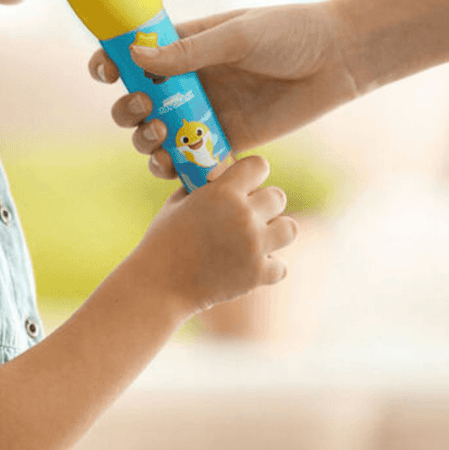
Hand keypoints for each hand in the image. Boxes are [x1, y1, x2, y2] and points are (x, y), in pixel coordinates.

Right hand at [90, 0, 359, 178]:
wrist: (338, 60)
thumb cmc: (289, 33)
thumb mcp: (238, 35)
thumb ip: (190, 51)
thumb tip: (136, 58)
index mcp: (184, 46)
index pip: (132, 55)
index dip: (110, 64)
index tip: (106, 72)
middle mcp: (187, 81)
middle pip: (136, 102)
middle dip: (127, 111)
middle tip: (146, 109)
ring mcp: (205, 112)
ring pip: (156, 135)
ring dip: (145, 141)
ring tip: (162, 138)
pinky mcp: (227, 141)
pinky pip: (190, 160)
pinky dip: (176, 167)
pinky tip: (176, 166)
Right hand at [135, 154, 296, 314]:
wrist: (158, 283)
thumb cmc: (163, 239)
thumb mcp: (178, 202)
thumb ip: (205, 187)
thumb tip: (222, 176)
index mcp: (222, 192)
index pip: (259, 166)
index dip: (253, 173)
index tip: (246, 183)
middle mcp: (243, 215)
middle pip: (278, 196)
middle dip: (265, 204)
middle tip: (248, 216)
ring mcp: (253, 246)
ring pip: (289, 228)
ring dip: (275, 233)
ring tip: (257, 239)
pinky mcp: (257, 274)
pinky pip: (281, 265)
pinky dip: (267, 267)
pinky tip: (250, 266)